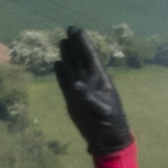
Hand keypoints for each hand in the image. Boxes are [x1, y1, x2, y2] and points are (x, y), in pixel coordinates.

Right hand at [55, 27, 135, 161]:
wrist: (106, 139)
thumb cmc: (110, 122)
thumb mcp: (103, 110)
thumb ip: (89, 98)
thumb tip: (75, 86)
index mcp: (99, 79)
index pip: (89, 57)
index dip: (83, 43)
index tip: (77, 30)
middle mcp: (89, 81)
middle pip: (80, 59)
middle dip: (75, 44)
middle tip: (69, 28)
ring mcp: (80, 90)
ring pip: (72, 68)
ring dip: (68, 56)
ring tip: (63, 42)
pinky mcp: (72, 100)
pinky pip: (65, 83)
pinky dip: (61, 74)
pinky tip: (57, 65)